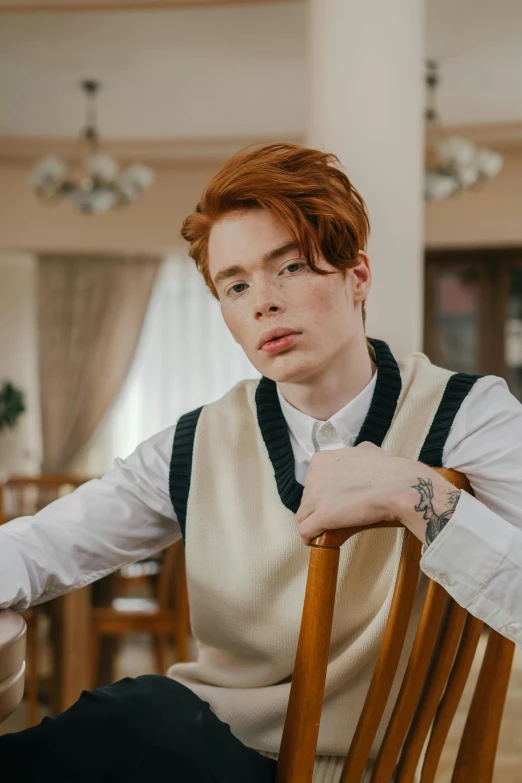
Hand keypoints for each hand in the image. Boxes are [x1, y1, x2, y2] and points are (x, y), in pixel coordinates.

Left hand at [295, 442, 456, 545]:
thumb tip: (356, 455)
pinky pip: (305, 531)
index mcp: (322, 459)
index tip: (333, 499)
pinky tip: (318, 541)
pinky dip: (311, 538)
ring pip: (304, 515)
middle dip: (319, 508)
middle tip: (336, 515)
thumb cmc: (388, 470)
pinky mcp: (323, 516)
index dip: (322, 492)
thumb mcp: (366, 450)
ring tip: (327, 530)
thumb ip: (353, 454)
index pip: (312, 480)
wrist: (400, 486)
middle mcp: (314, 475)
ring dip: (314, 523)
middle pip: (307, 498)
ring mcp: (317, 496)